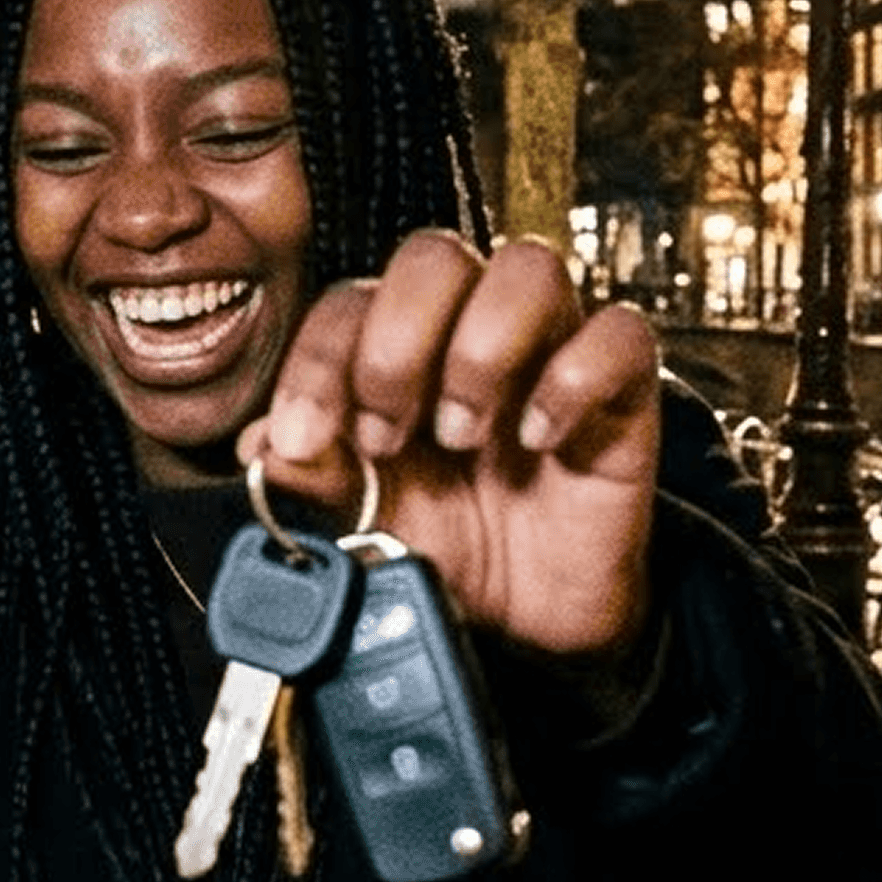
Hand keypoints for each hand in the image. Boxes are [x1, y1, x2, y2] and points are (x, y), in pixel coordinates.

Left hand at [242, 233, 658, 660]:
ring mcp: (552, 350)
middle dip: (396, 343)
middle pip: (435, 255)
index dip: (316, 362)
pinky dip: (574, 378)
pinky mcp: (624, 390)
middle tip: (387, 437)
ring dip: (481, 350)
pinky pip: (621, 332)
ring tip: (464, 436)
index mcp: (399, 347)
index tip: (302, 441)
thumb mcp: (357, 522)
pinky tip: (540, 440)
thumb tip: (258, 445)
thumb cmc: (442, 549)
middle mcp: (473, 329)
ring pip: (530, 266)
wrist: (527, 625)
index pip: (350, 300)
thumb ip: (306, 480)